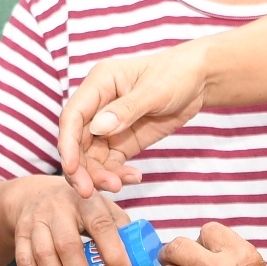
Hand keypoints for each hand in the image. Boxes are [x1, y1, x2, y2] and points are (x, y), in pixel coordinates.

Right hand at [2, 179, 137, 265]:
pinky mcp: (20, 234)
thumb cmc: (78, 206)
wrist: (34, 195)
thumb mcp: (100, 206)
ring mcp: (36, 221)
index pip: (101, 224)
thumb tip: (140, 256)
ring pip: (44, 256)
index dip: (114, 250)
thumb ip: (119, 226)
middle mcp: (58, 208)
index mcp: (85, 200)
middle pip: (68, 245)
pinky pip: (24, 262)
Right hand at [60, 44, 210, 195]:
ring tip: (118, 186)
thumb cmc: (176, 73)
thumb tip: (98, 128)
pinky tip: (134, 178)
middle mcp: (98, 105)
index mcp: (99, 83)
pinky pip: (112, 162)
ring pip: (93, 156)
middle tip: (88, 191)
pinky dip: (118, 174)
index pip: (73, 116)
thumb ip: (126, 109)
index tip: (70, 169)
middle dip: (81, 168)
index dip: (67, 144)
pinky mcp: (122, 140)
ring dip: (100, 175)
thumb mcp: (155, 90)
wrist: (199, 80)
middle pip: (78, 141)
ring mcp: (109, 125)